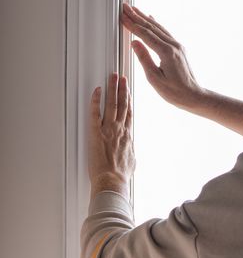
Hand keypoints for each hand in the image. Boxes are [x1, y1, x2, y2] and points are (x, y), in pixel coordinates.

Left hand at [88, 73, 135, 196]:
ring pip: (112, 104)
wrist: (112, 180)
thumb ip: (130, 151)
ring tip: (113, 78)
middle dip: (122, 89)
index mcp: (128, 135)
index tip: (128, 91)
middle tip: (121, 78)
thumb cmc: (121, 174)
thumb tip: (130, 151)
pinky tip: (97, 91)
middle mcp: (120, 129)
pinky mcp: (96, 133)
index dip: (128, 100)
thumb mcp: (132, 161)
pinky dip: (96, 101)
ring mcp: (108, 129)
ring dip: (113, 89)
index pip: (129, 112)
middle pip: (122, 104)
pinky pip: (95, 113)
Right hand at [121, 3, 204, 110]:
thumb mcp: (155, 79)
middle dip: (137, 16)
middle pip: (152, 27)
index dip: (133, 25)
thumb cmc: (175, 92)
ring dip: (146, 18)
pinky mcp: (179, 49)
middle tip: (125, 7)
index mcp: (167, 53)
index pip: (146, 35)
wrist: (193, 96)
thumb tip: (134, 42)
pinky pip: (165, 33)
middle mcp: (174, 46)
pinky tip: (152, 19)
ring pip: (159, 28)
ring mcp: (178, 46)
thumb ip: (144, 59)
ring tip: (135, 9)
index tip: (122, 17)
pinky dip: (156, 25)